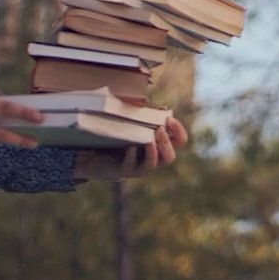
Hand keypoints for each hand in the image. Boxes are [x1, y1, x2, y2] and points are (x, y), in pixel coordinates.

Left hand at [74, 117, 188, 180]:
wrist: (99, 156)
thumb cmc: (121, 138)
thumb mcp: (137, 126)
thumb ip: (150, 119)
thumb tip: (163, 108)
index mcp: (160, 148)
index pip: (179, 142)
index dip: (179, 131)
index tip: (170, 118)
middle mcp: (152, 160)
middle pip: (170, 158)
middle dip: (166, 142)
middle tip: (159, 128)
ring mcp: (138, 168)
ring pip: (153, 164)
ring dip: (153, 151)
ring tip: (149, 139)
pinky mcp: (123, 171)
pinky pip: (130, 166)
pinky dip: (131, 155)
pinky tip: (130, 146)